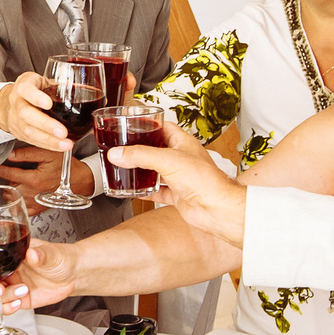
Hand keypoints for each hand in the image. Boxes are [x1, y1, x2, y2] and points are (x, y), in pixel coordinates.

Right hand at [0, 73, 72, 152]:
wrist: (10, 101)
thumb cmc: (32, 89)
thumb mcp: (41, 81)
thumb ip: (58, 84)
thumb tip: (82, 87)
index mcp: (23, 86)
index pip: (25, 89)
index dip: (36, 97)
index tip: (49, 104)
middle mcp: (16, 102)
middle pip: (26, 114)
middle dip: (46, 125)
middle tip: (62, 132)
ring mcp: (14, 118)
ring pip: (28, 131)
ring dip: (48, 140)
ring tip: (65, 144)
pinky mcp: (18, 132)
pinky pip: (32, 140)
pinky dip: (47, 145)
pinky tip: (59, 147)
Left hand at [0, 144, 68, 206]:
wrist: (81, 181)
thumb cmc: (67, 167)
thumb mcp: (48, 154)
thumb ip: (27, 153)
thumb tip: (10, 155)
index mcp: (34, 179)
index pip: (8, 174)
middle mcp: (33, 193)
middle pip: (8, 188)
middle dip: (4, 180)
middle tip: (5, 173)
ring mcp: (35, 203)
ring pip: (13, 198)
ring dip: (10, 190)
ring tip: (14, 182)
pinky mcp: (39, 209)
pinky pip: (21, 209)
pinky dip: (16, 202)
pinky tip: (19, 194)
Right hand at [0, 238, 83, 314]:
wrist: (74, 275)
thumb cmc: (61, 258)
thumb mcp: (53, 254)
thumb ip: (42, 254)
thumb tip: (33, 254)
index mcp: (10, 252)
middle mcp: (7, 268)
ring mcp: (11, 284)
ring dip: (2, 297)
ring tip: (21, 293)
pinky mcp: (18, 299)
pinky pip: (5, 306)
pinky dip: (8, 308)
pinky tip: (18, 303)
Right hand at [125, 125, 246, 243]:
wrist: (215, 208)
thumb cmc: (205, 180)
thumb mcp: (167, 160)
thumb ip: (140, 155)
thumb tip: (118, 153)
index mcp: (183, 143)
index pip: (164, 127)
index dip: (149, 125)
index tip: (132, 125)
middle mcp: (182, 159)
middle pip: (157, 150)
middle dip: (140, 150)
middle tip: (124, 148)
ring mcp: (180, 177)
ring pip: (156, 171)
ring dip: (141, 171)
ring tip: (125, 168)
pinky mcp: (178, 195)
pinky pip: (158, 191)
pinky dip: (146, 191)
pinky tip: (135, 191)